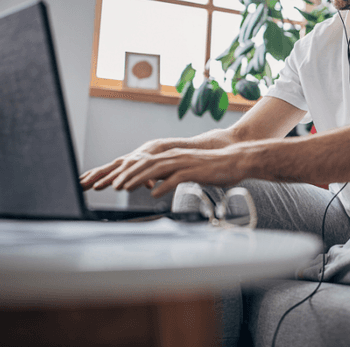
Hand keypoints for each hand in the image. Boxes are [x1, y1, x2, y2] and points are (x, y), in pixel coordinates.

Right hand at [79, 139, 164, 190]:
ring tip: (77, 184)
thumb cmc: (156, 162)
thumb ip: (151, 178)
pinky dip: (91, 174)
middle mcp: (122, 162)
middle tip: (82, 186)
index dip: (107, 181)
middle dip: (93, 179)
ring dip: (89, 177)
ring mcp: (118, 163)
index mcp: (131, 164)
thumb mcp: (156, 171)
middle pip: (105, 171)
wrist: (155, 148)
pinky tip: (81, 179)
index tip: (97, 186)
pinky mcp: (116, 165)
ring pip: (101, 170)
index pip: (116, 174)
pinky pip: (101, 170)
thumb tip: (149, 185)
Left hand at [110, 147, 246, 198]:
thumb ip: (171, 175)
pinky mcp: (195, 171)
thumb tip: (155, 185)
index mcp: (173, 156)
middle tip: (113, 186)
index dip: (129, 172)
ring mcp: (185, 162)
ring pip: (157, 169)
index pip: (145, 162)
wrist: (235, 161)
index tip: (115, 182)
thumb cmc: (213, 168)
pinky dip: (164, 185)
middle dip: (128, 175)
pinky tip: (154, 193)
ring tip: (126, 189)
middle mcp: (176, 156)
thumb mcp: (187, 171)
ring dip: (139, 179)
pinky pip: (176, 178)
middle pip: (146, 164)